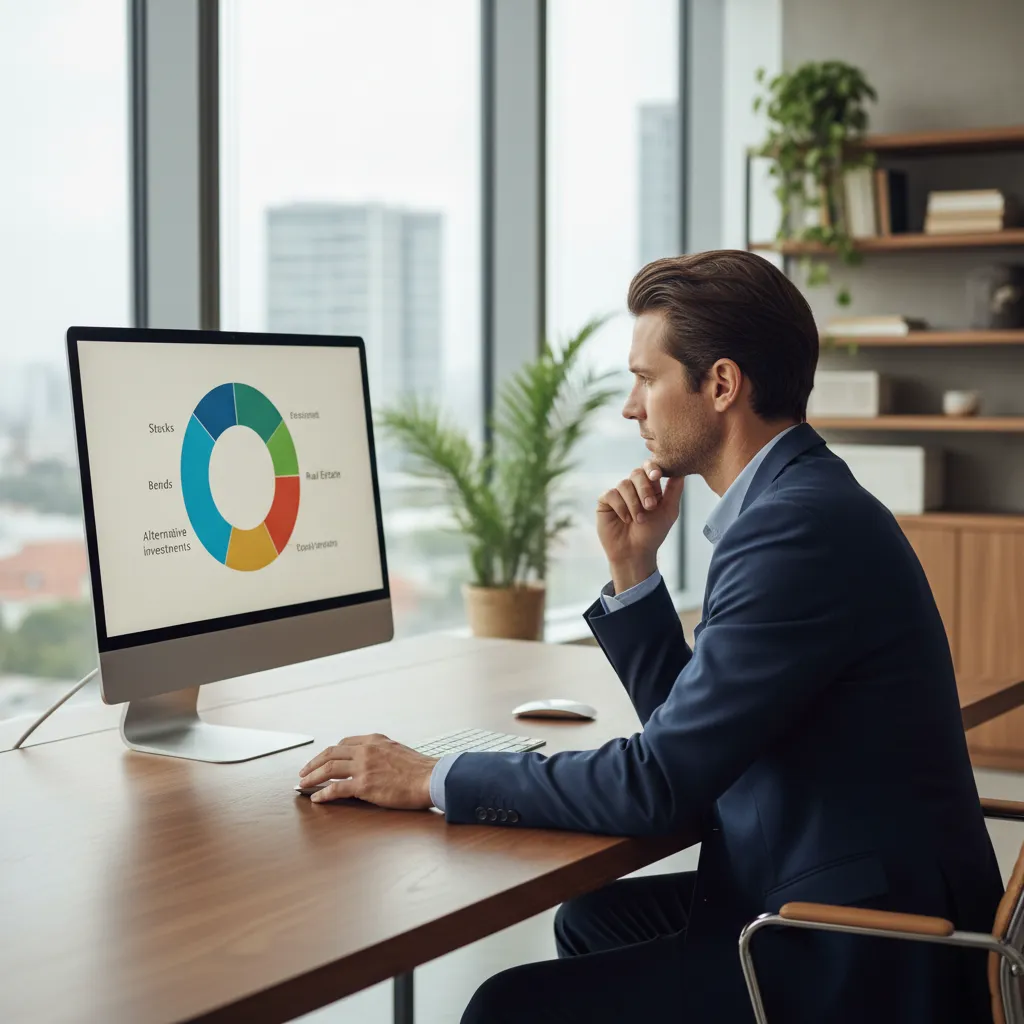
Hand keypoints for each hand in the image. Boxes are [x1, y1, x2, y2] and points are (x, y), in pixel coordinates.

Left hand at [298, 734, 437, 808]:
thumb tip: (373, 761)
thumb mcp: (398, 750)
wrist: (431, 778)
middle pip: (330, 753)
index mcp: (374, 740)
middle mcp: (366, 750)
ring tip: (303, 784)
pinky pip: (336, 788)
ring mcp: (363, 767)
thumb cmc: (420, 769)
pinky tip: (317, 798)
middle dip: (313, 763)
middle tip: (304, 772)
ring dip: (312, 777)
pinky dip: (323, 793)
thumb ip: (382, 752)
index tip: (322, 760)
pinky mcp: (364, 785)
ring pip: (328, 769)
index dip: (329, 753)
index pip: (343, 743)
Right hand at [597, 462, 683, 592]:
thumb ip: (674, 490)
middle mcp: (633, 487)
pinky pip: (611, 494)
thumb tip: (681, 471)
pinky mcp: (605, 501)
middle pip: (636, 473)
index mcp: (649, 487)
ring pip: (624, 484)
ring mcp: (618, 493)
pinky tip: (625, 520)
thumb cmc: (652, 534)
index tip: (657, 476)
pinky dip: (621, 507)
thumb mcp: (669, 511)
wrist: (635, 553)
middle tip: (650, 507)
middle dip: (645, 489)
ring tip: (638, 520)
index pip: (649, 468)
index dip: (652, 468)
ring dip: (634, 503)